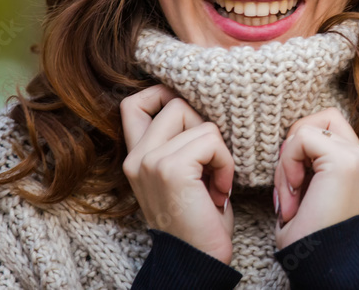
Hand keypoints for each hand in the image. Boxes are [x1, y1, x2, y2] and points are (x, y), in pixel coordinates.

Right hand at [121, 84, 235, 263]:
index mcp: (135, 157)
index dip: (163, 96)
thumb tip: (198, 103)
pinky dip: (225, 162)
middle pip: (174, 102)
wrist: (197, 262)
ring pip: (199, 120)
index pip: (133, 102)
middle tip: (209, 164)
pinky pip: (211, 139)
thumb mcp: (182, 173)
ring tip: (214, 182)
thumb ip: (177, 141)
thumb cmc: (199, 218)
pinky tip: (219, 189)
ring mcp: (149, 162)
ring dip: (219, 150)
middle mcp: (136, 157)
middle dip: (203, 126)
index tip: (191, 120)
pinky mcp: (170, 169)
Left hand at [273, 107, 358, 249]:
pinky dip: (287, 164)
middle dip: (294, 149)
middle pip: (320, 119)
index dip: (300, 150)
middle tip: (291, 188)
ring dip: (287, 162)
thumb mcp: (314, 183)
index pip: (326, 126)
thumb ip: (312, 155)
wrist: (318, 262)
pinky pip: (301, 138)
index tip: (296, 189)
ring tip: (291, 197)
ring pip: (306, 129)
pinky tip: (294, 192)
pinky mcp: (345, 160)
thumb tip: (291, 134)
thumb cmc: (310, 230)